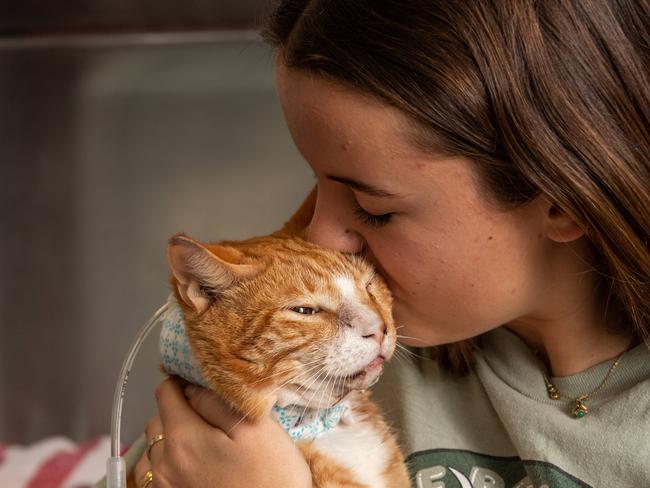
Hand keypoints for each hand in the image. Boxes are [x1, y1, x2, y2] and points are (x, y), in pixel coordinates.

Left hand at [134, 377, 311, 487]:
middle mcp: (164, 464)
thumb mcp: (253, 426)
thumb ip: (216, 401)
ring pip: (153, 447)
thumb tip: (191, 387)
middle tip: (209, 415)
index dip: (182, 381)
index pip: (165, 392)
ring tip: (200, 442)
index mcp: (182, 438)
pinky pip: (154, 473)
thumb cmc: (271, 474)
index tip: (199, 382)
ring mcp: (165, 486)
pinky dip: (166, 462)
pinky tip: (192, 464)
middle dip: (177, 410)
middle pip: (157, 419)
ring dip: (169, 438)